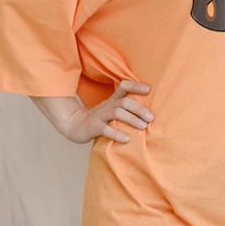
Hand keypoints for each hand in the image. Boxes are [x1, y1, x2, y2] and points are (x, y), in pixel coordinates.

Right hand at [37, 81, 152, 143]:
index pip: (123, 86)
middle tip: (151, 117)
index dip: (135, 86)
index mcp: (112, 100)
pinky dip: (117, 134)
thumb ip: (125, 108)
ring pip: (117, 113)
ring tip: (143, 126)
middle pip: (124, 102)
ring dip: (132, 119)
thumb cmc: (98, 118)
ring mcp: (100, 116)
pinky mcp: (93, 127)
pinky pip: (106, 130)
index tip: (148, 89)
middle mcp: (107, 106)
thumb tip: (148, 113)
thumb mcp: (110, 109)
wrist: (74, 125)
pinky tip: (127, 139)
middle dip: (139, 109)